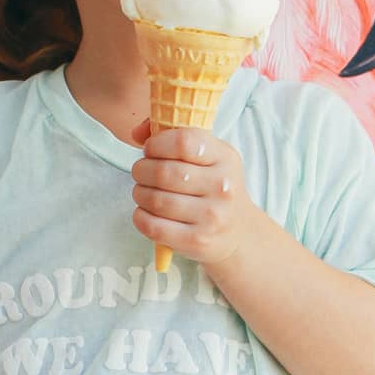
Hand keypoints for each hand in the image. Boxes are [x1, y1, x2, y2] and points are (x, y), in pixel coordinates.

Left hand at [131, 121, 264, 266]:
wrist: (237, 232)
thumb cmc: (213, 187)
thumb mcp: (208, 155)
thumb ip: (172, 136)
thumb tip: (136, 133)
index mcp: (225, 158)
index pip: (183, 142)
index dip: (157, 143)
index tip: (150, 149)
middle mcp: (222, 187)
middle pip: (164, 172)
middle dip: (141, 170)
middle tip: (140, 172)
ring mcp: (211, 217)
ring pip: (155, 200)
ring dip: (139, 193)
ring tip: (142, 192)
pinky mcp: (197, 241)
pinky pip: (154, 226)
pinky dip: (140, 217)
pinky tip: (144, 212)